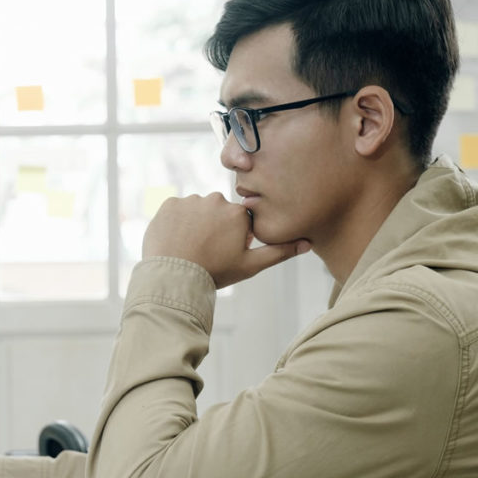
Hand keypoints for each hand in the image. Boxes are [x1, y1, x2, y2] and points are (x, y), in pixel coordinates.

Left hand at [142, 193, 309, 287]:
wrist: (174, 277)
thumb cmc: (215, 272)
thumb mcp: (250, 265)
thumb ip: (279, 252)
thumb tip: (308, 244)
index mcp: (237, 213)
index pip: (237, 220)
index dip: (231, 237)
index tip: (221, 251)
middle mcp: (216, 200)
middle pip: (217, 212)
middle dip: (213, 227)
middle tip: (205, 250)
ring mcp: (191, 200)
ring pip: (196, 210)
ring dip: (194, 223)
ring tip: (188, 246)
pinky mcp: (169, 203)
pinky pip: (175, 209)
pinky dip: (175, 222)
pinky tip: (175, 239)